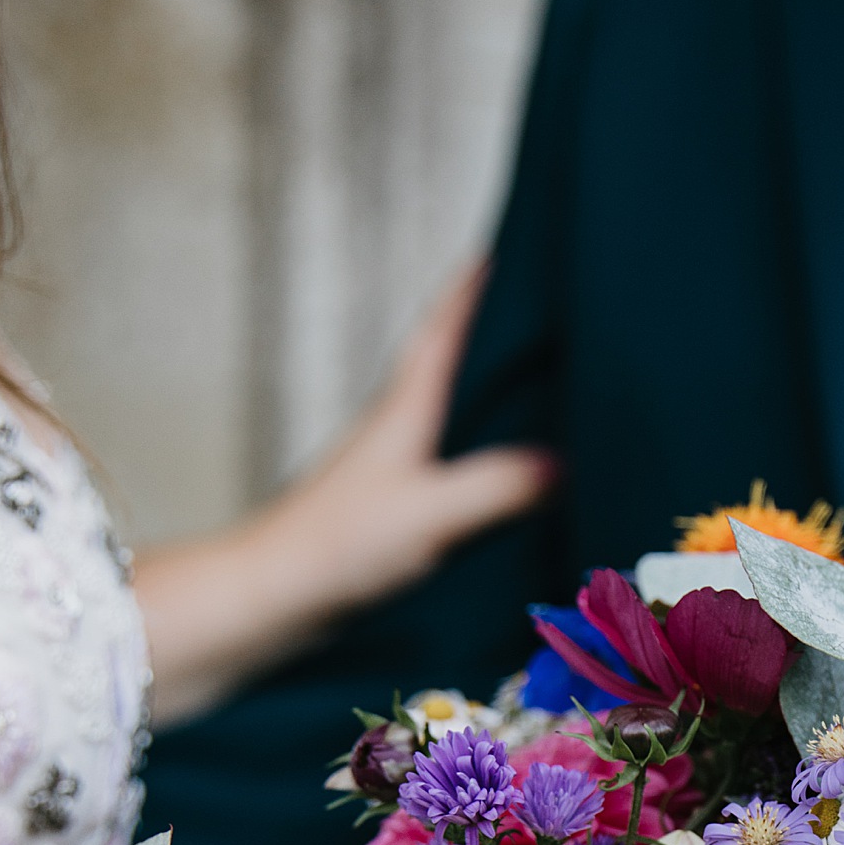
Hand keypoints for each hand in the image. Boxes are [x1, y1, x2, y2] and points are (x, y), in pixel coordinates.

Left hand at [136, 269, 555, 723]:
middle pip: (460, 367)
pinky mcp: (399, 513)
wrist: (275, 597)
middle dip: (504, 340)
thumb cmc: (338, 544)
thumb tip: (568, 464)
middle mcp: (403, 428)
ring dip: (501, 404)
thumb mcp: (433, 512)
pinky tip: (521, 484)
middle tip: (557, 320)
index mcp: (407, 406)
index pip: (447, 325)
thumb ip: (501, 485)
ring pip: (461, 420)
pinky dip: (494, 461)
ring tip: (556, 397)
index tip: (518, 247)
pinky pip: (460, 470)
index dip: (480, 285)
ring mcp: (400, 471)